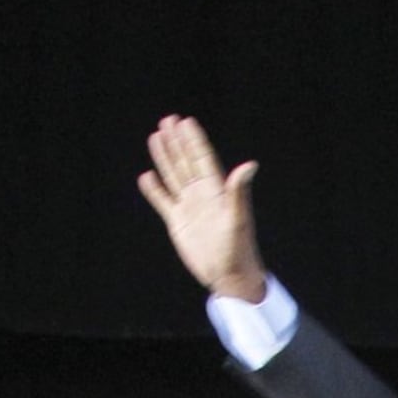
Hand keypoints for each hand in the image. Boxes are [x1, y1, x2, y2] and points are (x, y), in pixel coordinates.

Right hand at [137, 114, 266, 300]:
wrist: (229, 277)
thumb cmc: (239, 250)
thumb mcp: (238, 219)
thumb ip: (239, 191)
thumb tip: (250, 165)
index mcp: (217, 192)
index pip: (203, 159)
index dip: (195, 140)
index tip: (186, 121)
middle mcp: (202, 196)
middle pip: (187, 162)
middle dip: (177, 141)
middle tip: (168, 120)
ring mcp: (189, 208)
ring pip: (174, 176)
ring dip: (165, 157)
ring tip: (156, 136)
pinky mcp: (178, 223)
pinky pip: (163, 201)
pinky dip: (154, 190)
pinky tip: (147, 177)